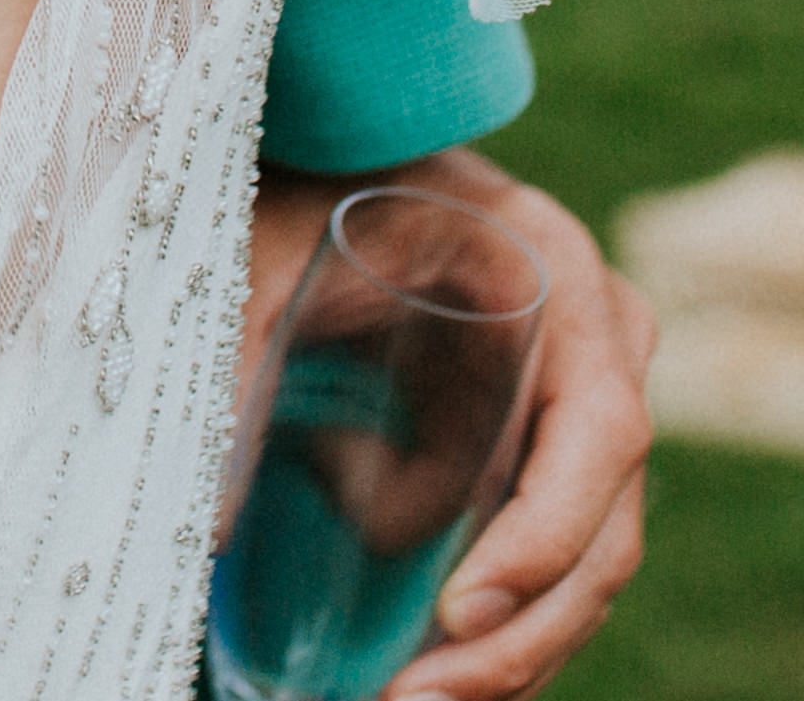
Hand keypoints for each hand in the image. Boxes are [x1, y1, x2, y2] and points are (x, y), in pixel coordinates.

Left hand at [242, 150, 657, 700]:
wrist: (308, 156)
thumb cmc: (296, 179)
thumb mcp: (265, 245)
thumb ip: (232, 358)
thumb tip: (199, 532)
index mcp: (554, 272)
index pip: (602, 431)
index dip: (546, 535)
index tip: (459, 612)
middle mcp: (590, 347)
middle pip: (603, 531)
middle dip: (518, 639)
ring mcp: (566, 414)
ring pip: (575, 574)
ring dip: (502, 660)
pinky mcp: (527, 463)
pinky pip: (533, 571)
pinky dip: (485, 640)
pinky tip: (412, 684)